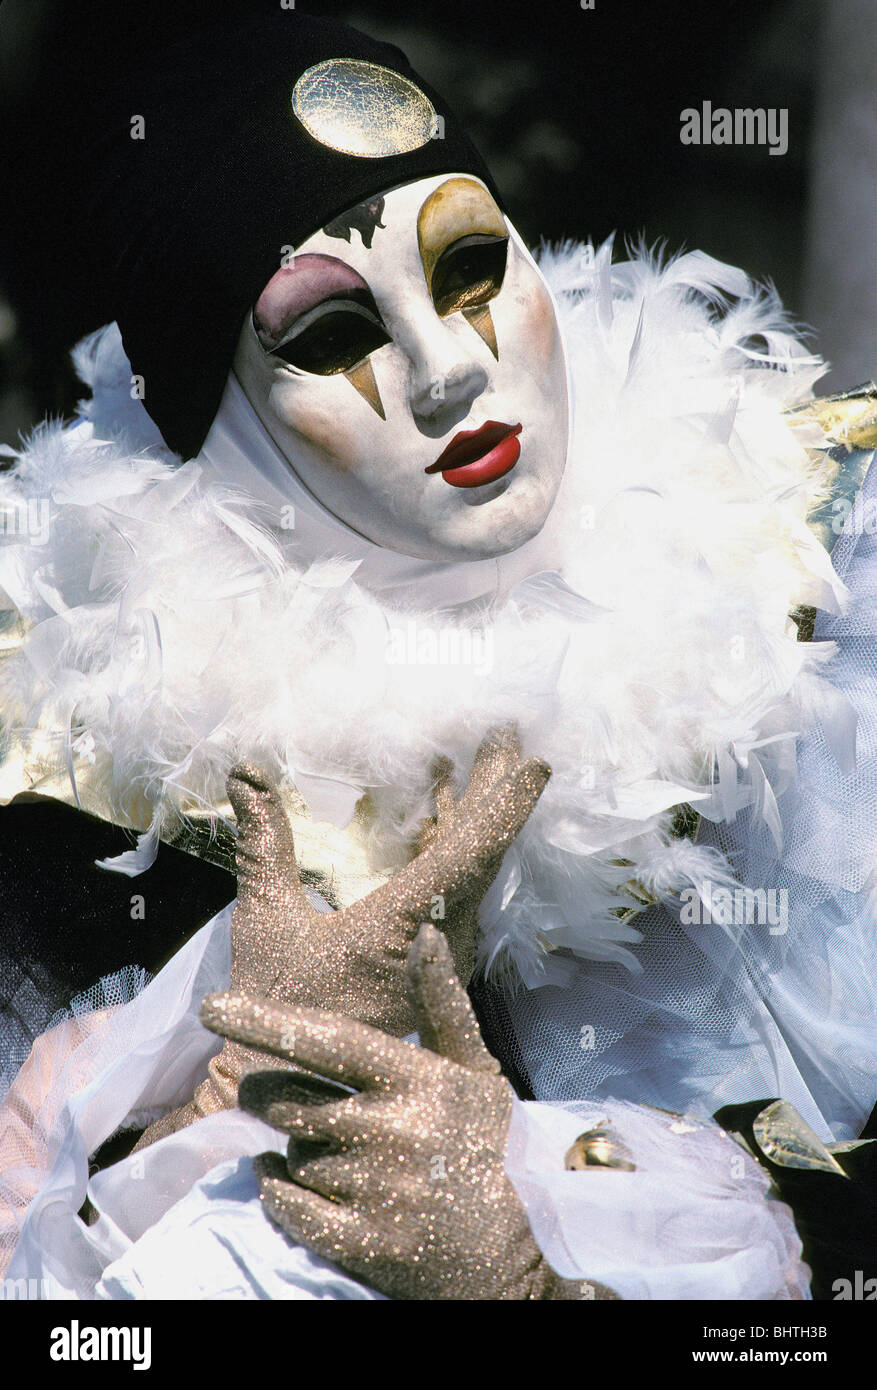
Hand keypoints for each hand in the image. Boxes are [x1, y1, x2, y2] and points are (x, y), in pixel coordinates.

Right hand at [134, 729, 548, 1146]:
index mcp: (403, 928)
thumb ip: (263, 847)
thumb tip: (246, 774)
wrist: (295, 1081)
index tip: (533, 762)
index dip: (501, 807)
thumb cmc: (278, 1004)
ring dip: (480, 811)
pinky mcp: (434, 953)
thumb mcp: (266, 921)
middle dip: (496, 790)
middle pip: (481, 853)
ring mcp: (442, 949)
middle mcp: (438, 938)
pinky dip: (457, 838)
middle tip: (505, 734)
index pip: (466, 857)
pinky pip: (458, 883)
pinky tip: (449, 805)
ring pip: (475, 868)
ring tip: (488, 754)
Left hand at [200, 924, 616, 1300]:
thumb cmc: (494, 1145)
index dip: (267, 1020)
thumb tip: (428, 932)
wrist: (525, 1244)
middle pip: (290, 1100)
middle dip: (265, 1092)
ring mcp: (375, 1188)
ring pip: (292, 1153)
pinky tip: (282, 1179)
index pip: (326, 1040)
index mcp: (415, 1079)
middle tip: (265, 1092)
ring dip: (293, 1147)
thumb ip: (441, 1002)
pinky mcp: (363, 1241)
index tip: (212, 1005)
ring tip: (327, 1149)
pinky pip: (289, 1207)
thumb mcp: (475, 1068)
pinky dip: (276, 1191)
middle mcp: (391, 1129)